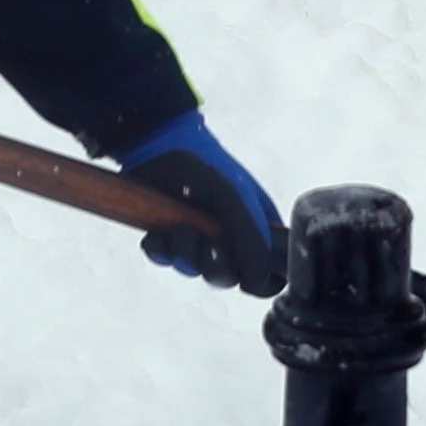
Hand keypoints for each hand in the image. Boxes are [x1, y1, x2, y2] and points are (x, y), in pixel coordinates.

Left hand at [111, 110, 286, 294]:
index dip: (257, 280)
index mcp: (255, 228)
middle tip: (209, 247)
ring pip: (193, 270)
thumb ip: (251, 237)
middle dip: (216, 266)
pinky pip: (163, 259)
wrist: (158, 146)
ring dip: (185, 252)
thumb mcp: (235, 197)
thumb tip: (257, 280)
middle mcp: (227, 238)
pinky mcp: (165, 238)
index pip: (268, 274)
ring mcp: (195, 239)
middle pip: (228, 278)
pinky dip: (159, 249)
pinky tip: (158, 233)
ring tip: (179, 228)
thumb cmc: (206, 165)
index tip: (242, 270)